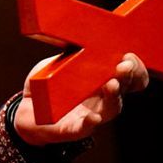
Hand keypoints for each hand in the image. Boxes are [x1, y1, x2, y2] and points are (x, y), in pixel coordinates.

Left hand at [13, 53, 149, 145]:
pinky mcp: (74, 129)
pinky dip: (91, 122)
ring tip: (111, 84)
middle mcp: (103, 99)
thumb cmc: (48, 86)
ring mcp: (91, 115)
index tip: (128, 56)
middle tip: (124, 66)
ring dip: (113, 97)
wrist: (27, 111)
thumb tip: (84, 33)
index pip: (131, 76)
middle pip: (125, 90)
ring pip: (111, 109)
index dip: (135, 67)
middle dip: (128, 77)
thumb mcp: (60, 63)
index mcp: (104, 81)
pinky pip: (86, 128)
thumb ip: (73, 52)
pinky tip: (93, 116)